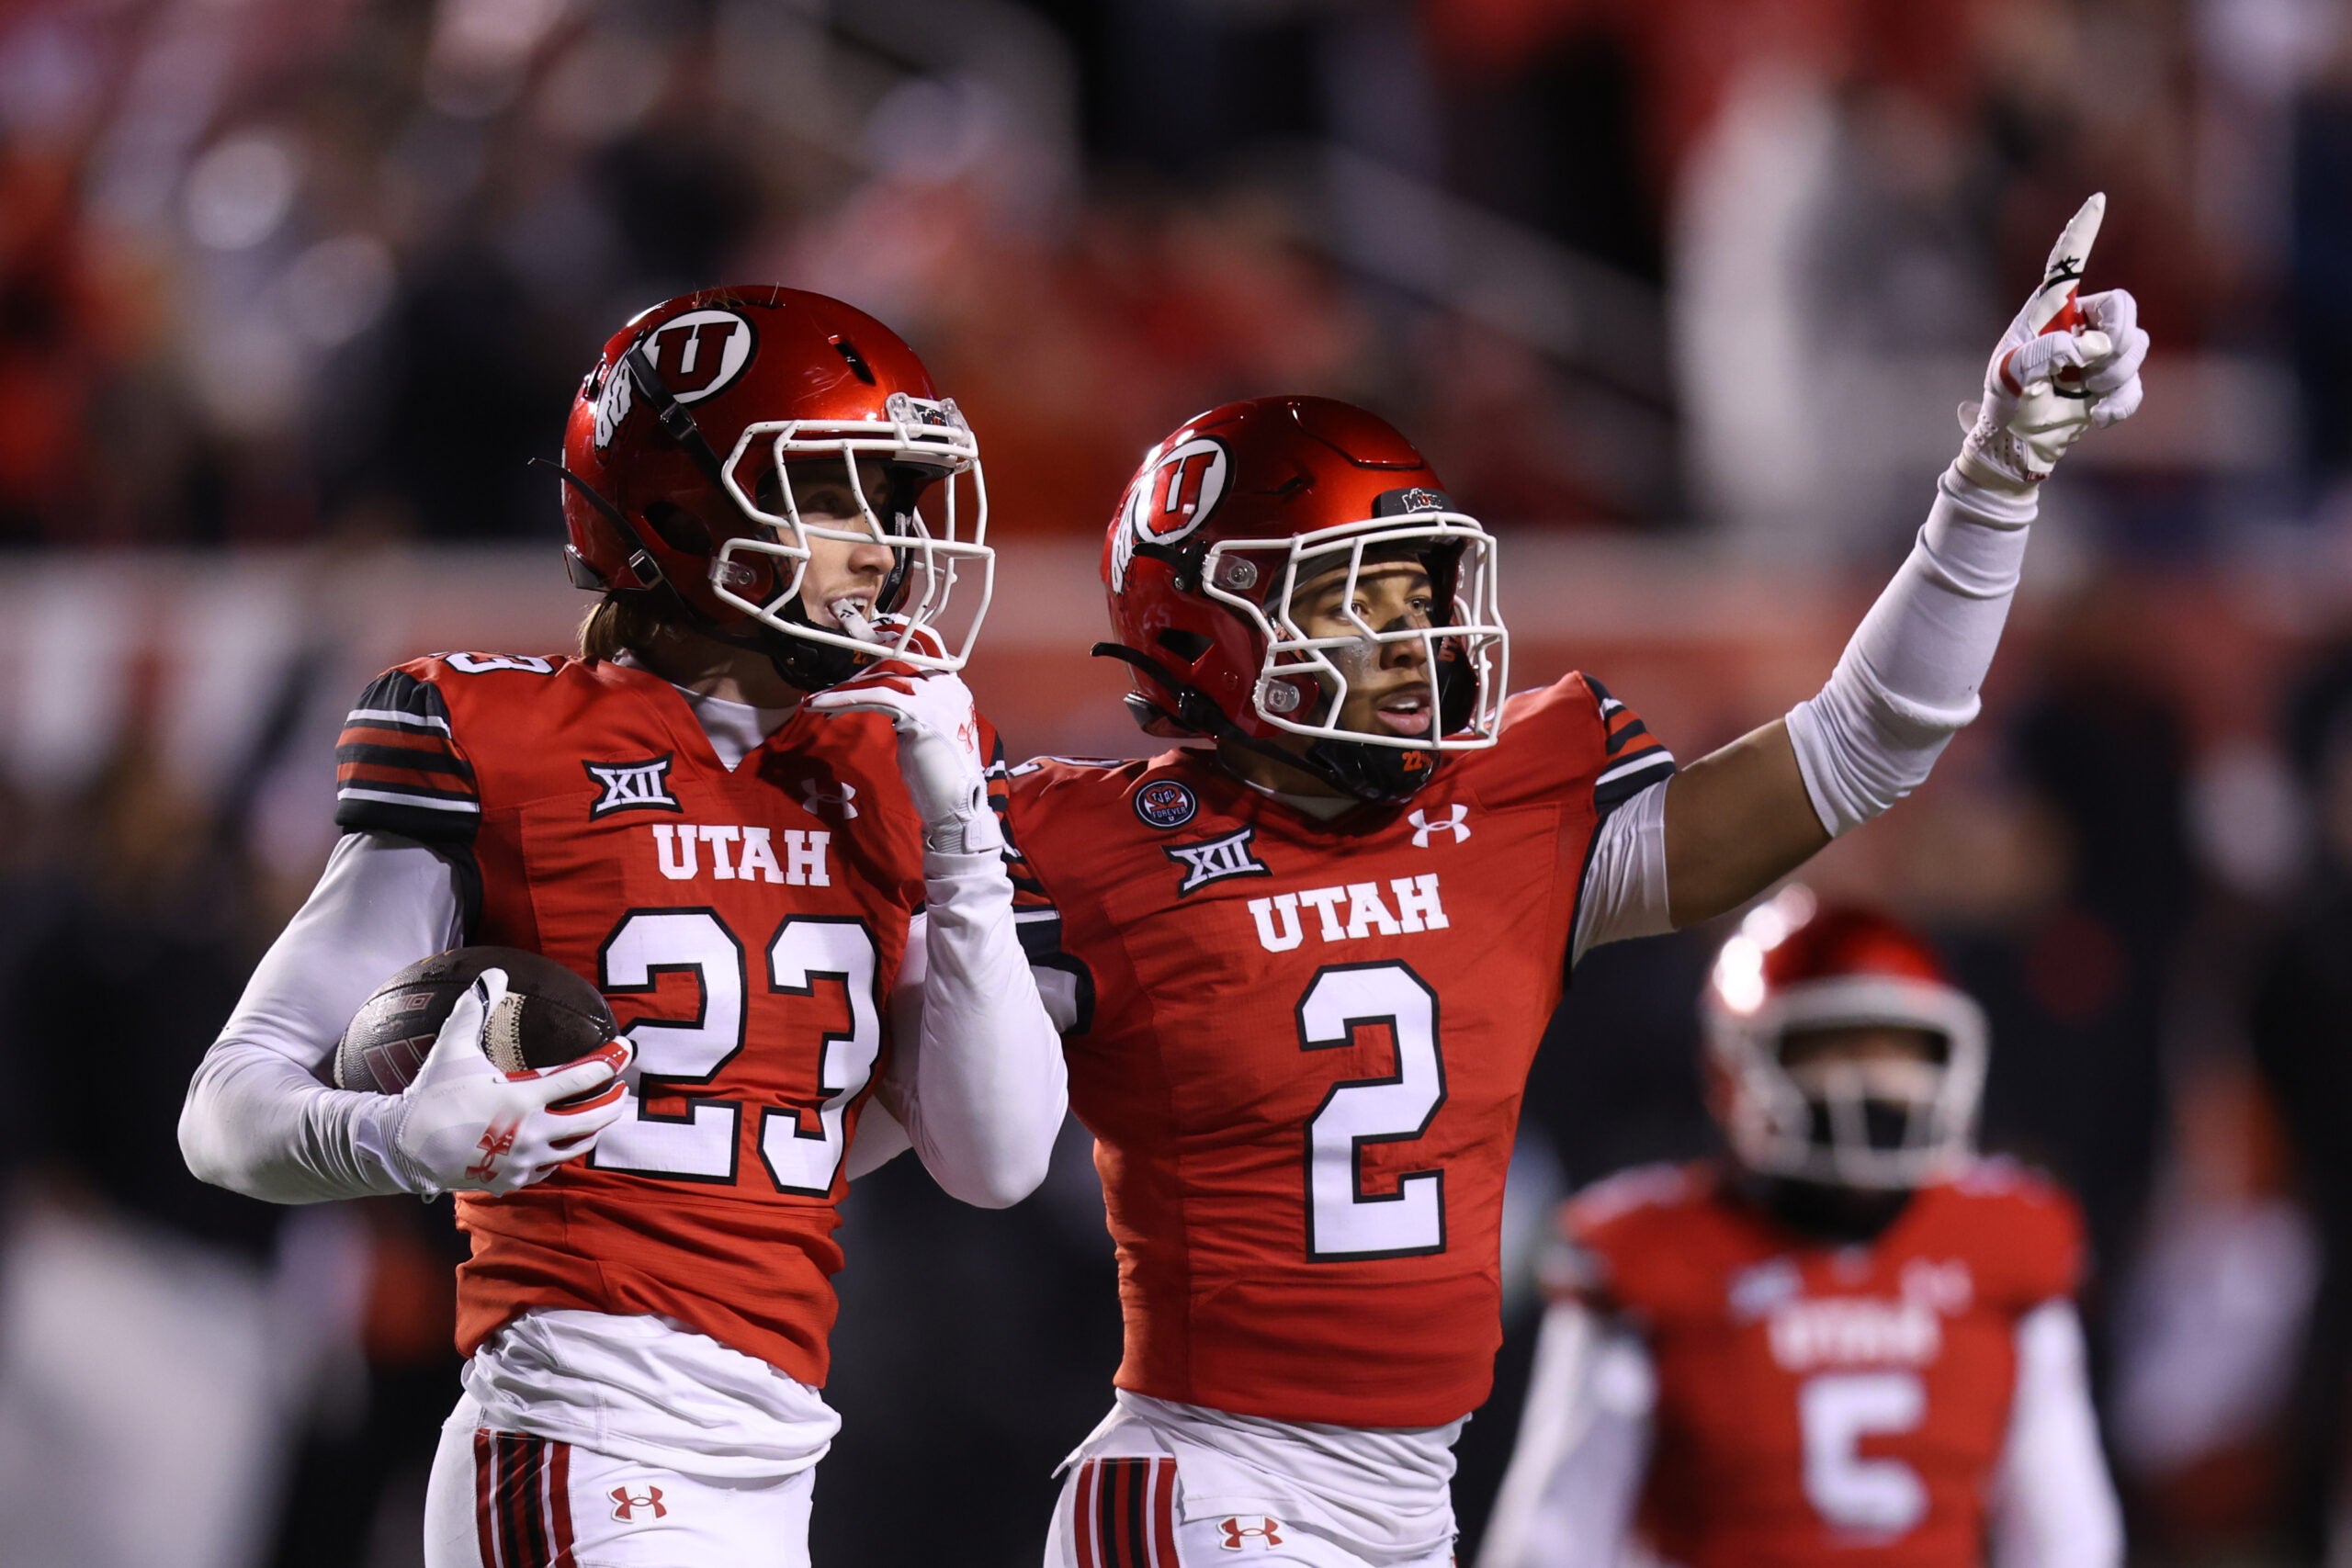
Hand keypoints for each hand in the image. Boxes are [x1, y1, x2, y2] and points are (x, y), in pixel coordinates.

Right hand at [385, 969, 631, 1195]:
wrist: (404, 1149)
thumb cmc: (431, 1096)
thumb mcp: (452, 1048)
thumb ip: (475, 1009)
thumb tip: (493, 972)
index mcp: (522, 1098)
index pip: (579, 1080)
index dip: (607, 1063)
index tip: (625, 1051)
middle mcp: (530, 1132)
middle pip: (591, 1119)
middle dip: (613, 1103)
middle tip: (621, 1090)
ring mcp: (523, 1160)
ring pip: (575, 1147)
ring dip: (594, 1130)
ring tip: (603, 1116)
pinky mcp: (513, 1179)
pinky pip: (550, 1168)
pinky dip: (562, 1153)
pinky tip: (565, 1143)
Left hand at [806, 665, 1001, 854]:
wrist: (957, 806)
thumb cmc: (939, 776)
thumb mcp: (927, 731)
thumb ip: (914, 709)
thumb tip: (885, 698)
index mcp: (954, 689)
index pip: (921, 653)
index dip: (890, 649)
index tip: (861, 657)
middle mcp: (949, 687)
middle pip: (895, 665)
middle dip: (857, 678)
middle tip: (828, 694)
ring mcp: (938, 699)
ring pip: (881, 680)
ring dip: (844, 691)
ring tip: (816, 702)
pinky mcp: (921, 714)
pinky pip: (877, 698)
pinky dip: (846, 701)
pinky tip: (823, 707)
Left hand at [1956, 192, 2149, 491]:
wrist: (2016, 446)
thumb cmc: (2004, 403)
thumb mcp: (2008, 376)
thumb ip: (2042, 354)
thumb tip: (2087, 347)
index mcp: (2047, 312)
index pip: (2067, 265)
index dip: (2083, 232)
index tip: (2097, 199)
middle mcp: (2079, 324)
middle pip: (2123, 306)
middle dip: (2117, 336)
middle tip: (2091, 363)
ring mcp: (2101, 353)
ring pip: (2136, 348)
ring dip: (2110, 376)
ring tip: (2079, 394)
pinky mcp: (2115, 384)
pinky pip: (2137, 385)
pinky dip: (2119, 403)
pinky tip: (2094, 416)